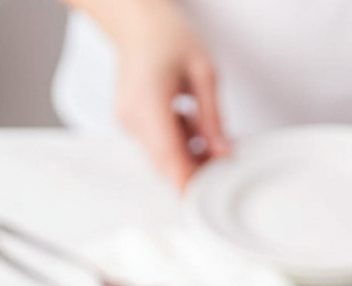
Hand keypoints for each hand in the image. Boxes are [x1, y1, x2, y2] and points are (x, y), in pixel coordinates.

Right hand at [112, 0, 229, 187]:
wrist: (135, 18)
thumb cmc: (166, 34)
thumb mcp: (204, 72)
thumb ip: (213, 118)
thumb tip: (224, 153)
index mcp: (149, 101)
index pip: (170, 158)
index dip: (189, 184)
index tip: (207, 201)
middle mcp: (133, 116)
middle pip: (166, 164)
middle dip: (196, 168)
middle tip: (222, 156)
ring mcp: (128, 121)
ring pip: (162, 158)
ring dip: (188, 154)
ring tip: (205, 127)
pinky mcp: (130, 122)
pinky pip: (157, 145)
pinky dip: (177, 143)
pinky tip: (188, 120)